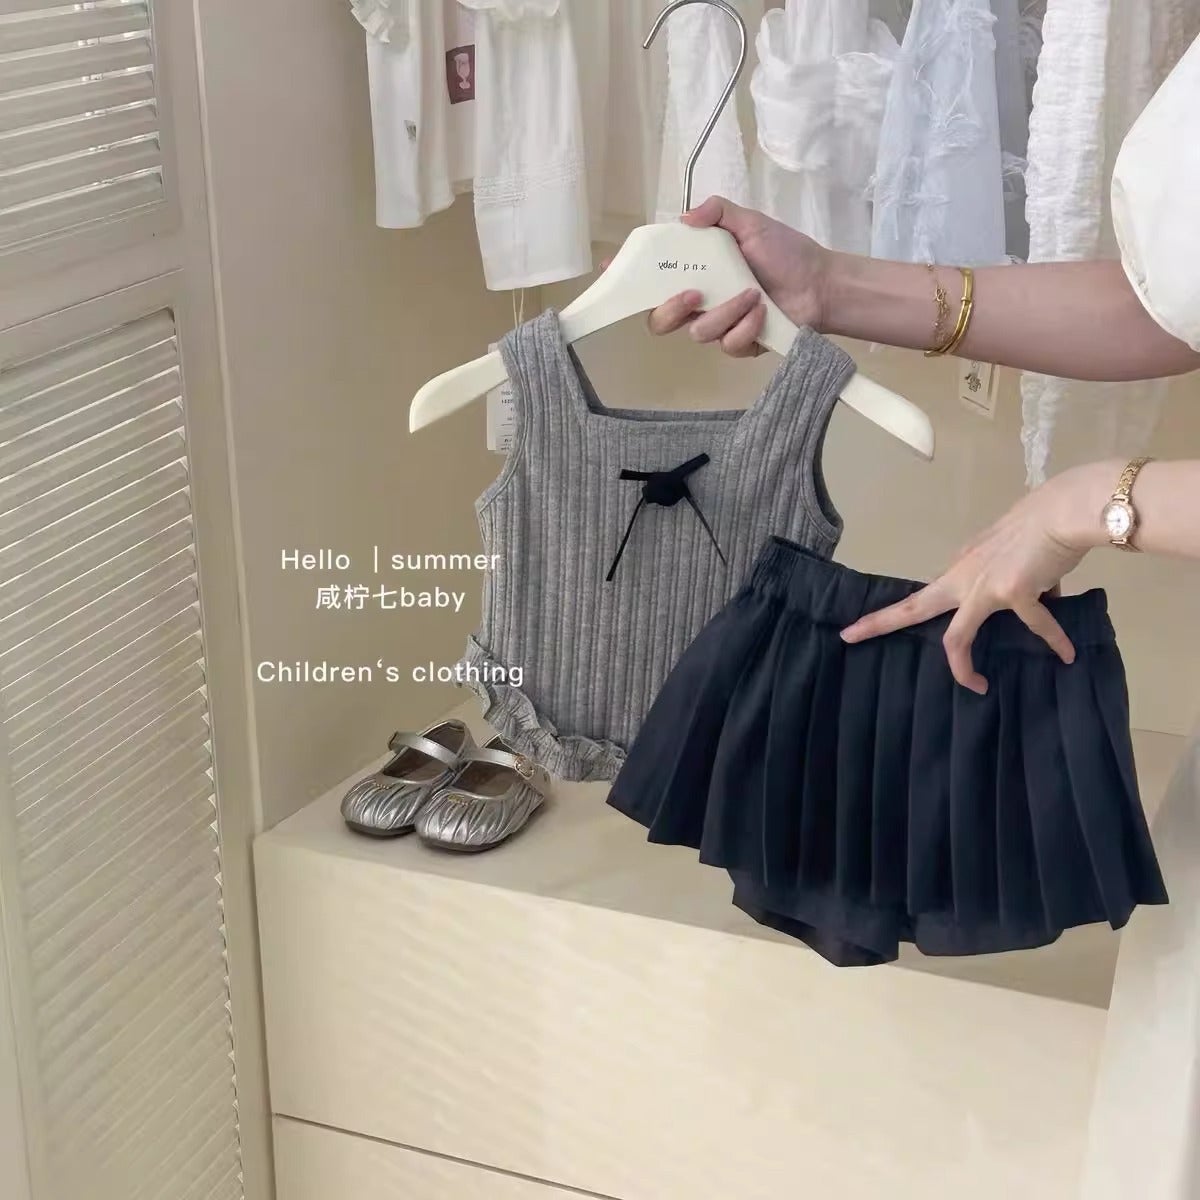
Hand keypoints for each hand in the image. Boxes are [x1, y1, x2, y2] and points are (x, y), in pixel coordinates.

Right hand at [643, 196, 832, 357]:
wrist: (819, 283)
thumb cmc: (784, 252)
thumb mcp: (750, 223)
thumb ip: (719, 212)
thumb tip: (686, 217)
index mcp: (694, 271)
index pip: (651, 277)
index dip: (626, 279)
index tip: (612, 270)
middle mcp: (698, 301)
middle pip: (659, 319)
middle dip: (669, 310)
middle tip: (693, 295)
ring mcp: (717, 325)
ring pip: (697, 333)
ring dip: (725, 313)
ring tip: (752, 294)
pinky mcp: (737, 345)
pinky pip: (726, 345)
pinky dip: (745, 327)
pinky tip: (761, 312)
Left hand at [838, 467, 1112, 693]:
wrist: (1062, 512)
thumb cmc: (1041, 529)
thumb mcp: (1011, 557)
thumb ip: (1014, 583)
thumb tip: (1040, 599)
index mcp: (960, 569)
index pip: (923, 594)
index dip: (895, 611)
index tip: (862, 624)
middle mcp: (963, 578)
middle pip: (912, 606)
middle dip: (878, 623)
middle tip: (848, 637)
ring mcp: (984, 587)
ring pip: (956, 636)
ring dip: (963, 667)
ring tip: (976, 687)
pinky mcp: (1014, 593)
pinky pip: (1036, 626)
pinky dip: (1054, 640)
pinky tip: (1067, 654)